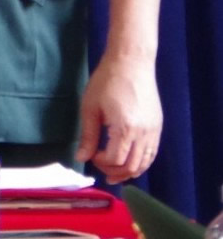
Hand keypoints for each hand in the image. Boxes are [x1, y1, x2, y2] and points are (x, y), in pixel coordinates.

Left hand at [75, 53, 161, 181]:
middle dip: (115, 172)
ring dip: (130, 171)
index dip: (101, 162)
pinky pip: (152, 153)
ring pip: (145, 162)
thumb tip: (81, 158)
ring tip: (115, 174)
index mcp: (125, 128)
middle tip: (102, 171)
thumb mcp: (90, 108)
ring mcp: (154, 131)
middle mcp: (144, 134)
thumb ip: (87, 136)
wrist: (131, 63)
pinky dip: (141, 162)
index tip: (91, 155)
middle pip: (133, 166)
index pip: (115, 159)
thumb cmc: (106, 82)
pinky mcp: (158, 127)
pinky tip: (129, 161)